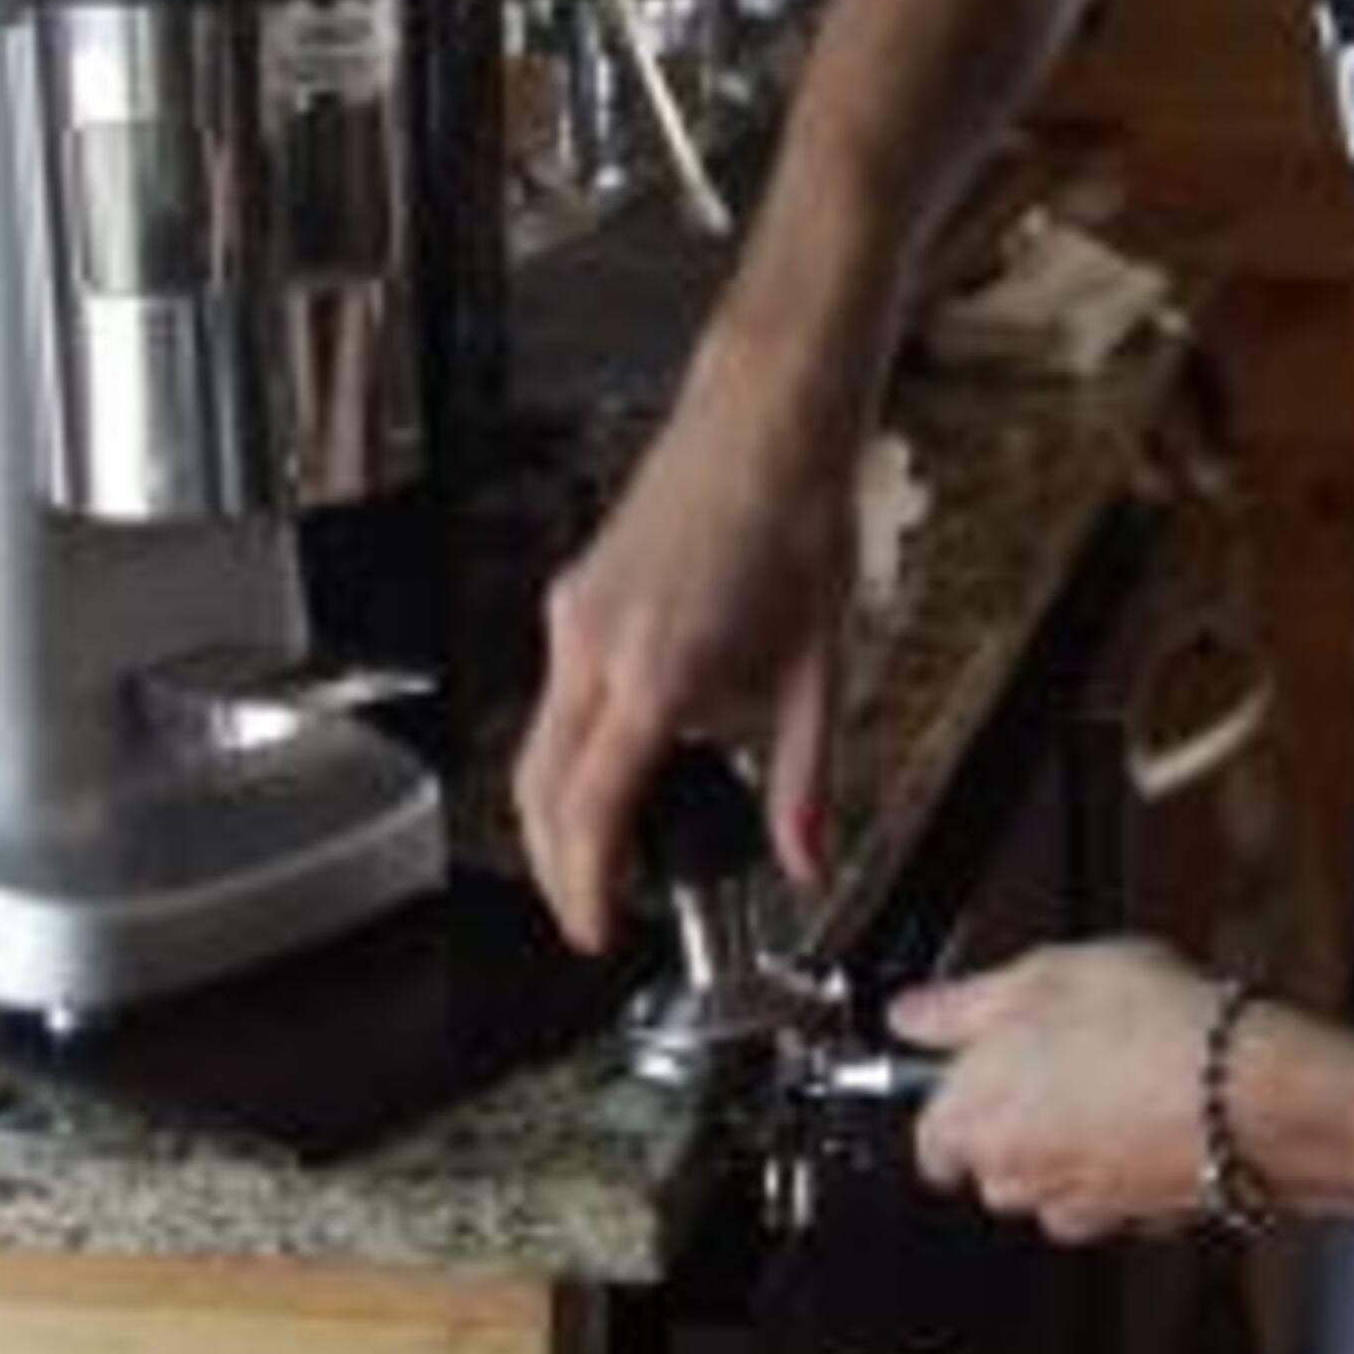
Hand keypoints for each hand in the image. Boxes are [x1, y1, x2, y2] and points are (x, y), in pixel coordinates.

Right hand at [510, 348, 859, 953]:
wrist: (765, 421)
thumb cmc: (797, 520)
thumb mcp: (818, 667)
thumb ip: (802, 777)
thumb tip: (806, 857)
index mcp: (658, 674)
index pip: (590, 813)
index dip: (582, 889)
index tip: (596, 932)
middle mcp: (595, 647)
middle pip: (536, 792)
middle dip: (554, 867)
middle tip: (594, 911)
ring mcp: (573, 616)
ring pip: (535, 744)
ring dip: (557, 811)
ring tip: (609, 853)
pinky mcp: (572, 594)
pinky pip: (554, 694)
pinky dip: (571, 748)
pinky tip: (626, 757)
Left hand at [889, 939, 1220, 1244]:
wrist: (1245, 1088)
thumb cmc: (1148, 1026)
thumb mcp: (1041, 975)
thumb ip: (959, 1003)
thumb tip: (911, 1014)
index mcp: (973, 1120)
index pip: (927, 1139)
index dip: (952, 1098)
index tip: (977, 1065)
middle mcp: (1017, 1176)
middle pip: (990, 1163)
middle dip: (1016, 1117)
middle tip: (1060, 1051)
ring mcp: (1079, 1206)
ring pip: (1052, 1183)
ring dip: (1071, 1143)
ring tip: (1116, 1076)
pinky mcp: (1136, 1219)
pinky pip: (1115, 1194)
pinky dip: (1125, 1162)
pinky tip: (1153, 1111)